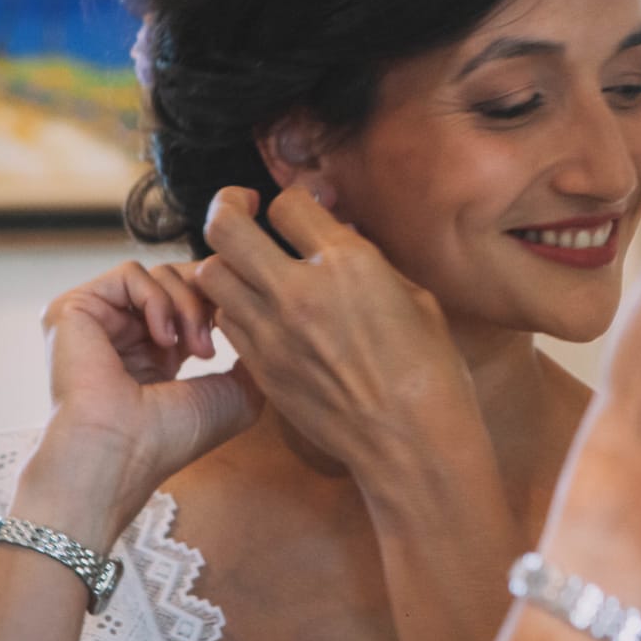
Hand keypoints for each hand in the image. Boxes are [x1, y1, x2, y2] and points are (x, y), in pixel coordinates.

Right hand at [26, 259, 262, 544]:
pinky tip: (165, 339)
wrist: (119, 454)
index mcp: (159, 351)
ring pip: (161, 274)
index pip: (198, 299)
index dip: (227, 301)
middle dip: (211, 300)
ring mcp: (99, 320)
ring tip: (195, 349)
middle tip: (216, 343)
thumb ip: (253, 354)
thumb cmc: (171, 439)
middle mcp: (127, 332)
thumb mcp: (235, 395)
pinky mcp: (74, 308)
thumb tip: (271, 322)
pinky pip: (130, 273)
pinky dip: (158, 298)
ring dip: (189, 305)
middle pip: (183, 279)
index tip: (246, 324)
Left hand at [193, 187, 495, 517]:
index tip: (304, 209)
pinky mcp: (260, 367)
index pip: (288, 204)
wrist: (410, 440)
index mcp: (346, 263)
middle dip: (229, 207)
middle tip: (243, 208)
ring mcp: (270, 332)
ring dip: (227, 261)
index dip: (295, 200)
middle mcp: (297, 290)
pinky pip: (226, 320)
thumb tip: (339, 235)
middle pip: (225, 227)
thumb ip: (367, 260)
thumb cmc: (429, 367)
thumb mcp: (414, 296)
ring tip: (249, 267)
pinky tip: (260, 313)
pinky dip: (235, 307)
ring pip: (210, 274)